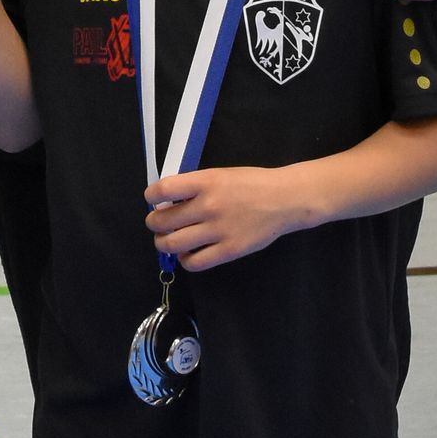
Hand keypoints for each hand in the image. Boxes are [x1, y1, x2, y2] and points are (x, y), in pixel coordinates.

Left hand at [146, 167, 301, 270]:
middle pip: (162, 221)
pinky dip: (185, 259)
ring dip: (163, 243)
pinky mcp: (229, 251)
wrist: (285, 200)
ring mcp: (218, 230)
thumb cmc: (251, 184)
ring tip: (168, 240)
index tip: (153, 200)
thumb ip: (194, 186)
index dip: (151, 196)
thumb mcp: (220, 175)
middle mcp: (209, 206)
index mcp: (206, 182)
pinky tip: (188, 253)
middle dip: (154, 223)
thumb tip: (166, 200)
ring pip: (173, 244)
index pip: (163, 190)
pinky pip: (194, 263)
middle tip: (158, 223)